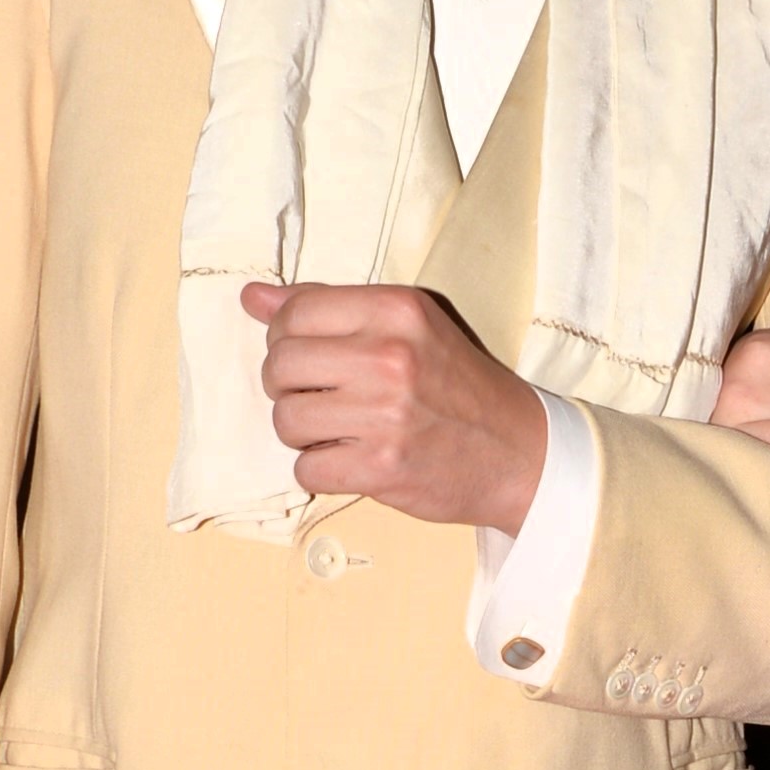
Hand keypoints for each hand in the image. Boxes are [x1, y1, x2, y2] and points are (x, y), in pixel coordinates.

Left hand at [241, 279, 546, 529]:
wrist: (518, 452)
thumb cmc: (458, 387)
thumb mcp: (408, 327)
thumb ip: (329, 308)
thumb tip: (252, 298)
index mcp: (397, 309)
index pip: (294, 313)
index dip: (284, 338)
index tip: (309, 357)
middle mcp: (390, 356)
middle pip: (279, 366)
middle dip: (288, 388)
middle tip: (323, 398)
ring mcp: (385, 414)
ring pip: (285, 420)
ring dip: (302, 433)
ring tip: (338, 430)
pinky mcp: (381, 466)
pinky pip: (305, 470)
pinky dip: (320, 470)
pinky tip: (351, 460)